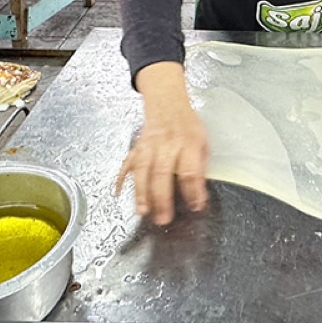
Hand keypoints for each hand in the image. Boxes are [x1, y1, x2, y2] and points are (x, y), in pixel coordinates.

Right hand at [116, 63, 208, 224]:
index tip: (195, 206)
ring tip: (142, 211)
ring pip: (143, 169)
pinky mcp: (137, 147)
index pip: (190, 170)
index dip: (193, 190)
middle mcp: (167, 144)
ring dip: (141, 192)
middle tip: (163, 218)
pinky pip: (127, 162)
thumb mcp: (203, 141)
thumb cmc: (187, 126)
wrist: (167, 104)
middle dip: (162, 197)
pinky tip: (118, 192)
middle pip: (163, 172)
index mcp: (189, 142)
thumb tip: (198, 193)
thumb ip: (200, 166)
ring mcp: (149, 145)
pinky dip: (121, 177)